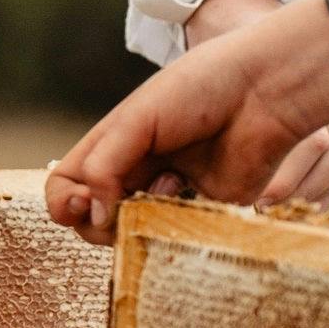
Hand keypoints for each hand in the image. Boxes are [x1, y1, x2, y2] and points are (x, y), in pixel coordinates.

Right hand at [47, 0, 328, 244]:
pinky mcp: (204, 212)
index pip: (66, 185)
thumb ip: (104, 166)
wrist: (265, 92)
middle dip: (94, 218)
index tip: (80, 201)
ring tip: (162, 186)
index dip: (63, 201)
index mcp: (113, 145)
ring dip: (132, 221)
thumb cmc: (199, 90)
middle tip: (114, 206)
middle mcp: (136, 173)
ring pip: (129, 233)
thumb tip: (93, 216)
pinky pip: (173, 237)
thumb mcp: (136, 119)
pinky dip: (168, 228)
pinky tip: (184, 191)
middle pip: (91, 217)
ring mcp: (169, 196)